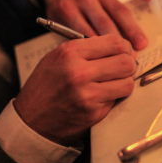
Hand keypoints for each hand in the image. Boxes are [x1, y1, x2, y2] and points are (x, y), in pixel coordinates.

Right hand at [14, 34, 136, 145]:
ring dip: (125, 82)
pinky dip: (116, 96)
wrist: (31, 120)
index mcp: (70, 52)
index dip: (125, 47)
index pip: (114, 42)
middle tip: (125, 68)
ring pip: (127, 82)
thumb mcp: (58, 57)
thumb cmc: (46, 86)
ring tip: (116, 82)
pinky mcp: (94, 112)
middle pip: (125, 62)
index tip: (125, 52)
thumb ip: (88, 49)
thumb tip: (122, 48)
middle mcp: (79, 72)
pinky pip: (118, 99)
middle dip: (130, 64)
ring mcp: (87, 94)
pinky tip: (105, 95)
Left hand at [43, 0, 152, 50]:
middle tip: (131, 58)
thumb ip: (72, 36)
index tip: (114, 63)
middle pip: (105, 23)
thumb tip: (92, 58)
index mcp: (68, 9)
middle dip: (120, 43)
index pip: (88, 33)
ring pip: (118, 9)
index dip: (102, 50)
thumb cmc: (62, 5)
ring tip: (142, 43)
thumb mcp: (58, 22)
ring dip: (132, 27)